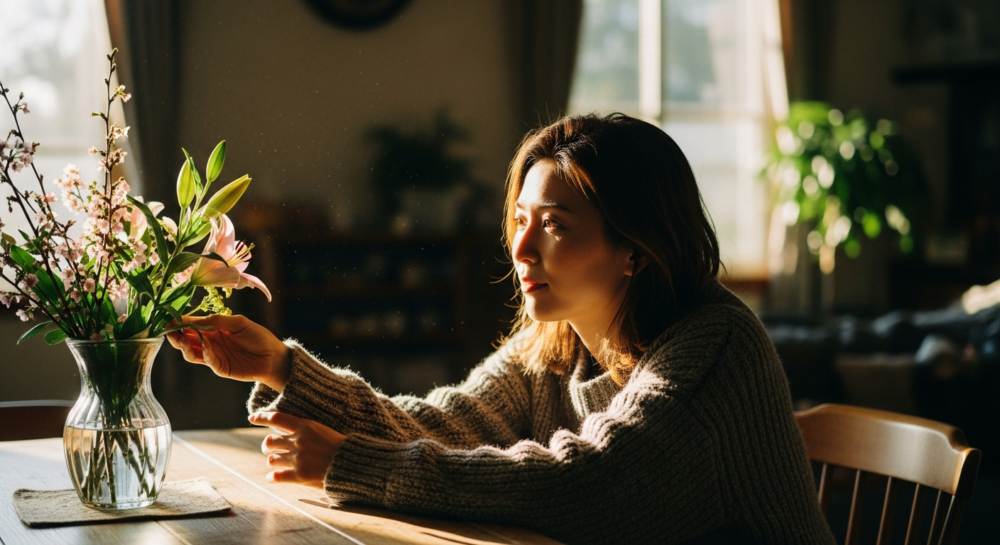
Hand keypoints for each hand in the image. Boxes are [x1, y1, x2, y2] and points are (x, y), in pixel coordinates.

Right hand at [165, 315, 290, 390]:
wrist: (273, 357)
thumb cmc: (258, 337)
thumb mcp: (239, 323)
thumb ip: (219, 321)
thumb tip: (197, 320)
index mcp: (212, 328)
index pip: (190, 324)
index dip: (178, 321)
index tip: (167, 318)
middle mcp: (209, 342)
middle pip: (185, 339)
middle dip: (175, 334)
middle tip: (168, 329)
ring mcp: (213, 356)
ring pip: (191, 353)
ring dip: (184, 346)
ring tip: (182, 338)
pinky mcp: (220, 367)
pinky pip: (207, 361)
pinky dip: (204, 353)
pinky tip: (206, 346)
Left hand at [251, 411, 345, 487]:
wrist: (353, 464)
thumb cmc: (340, 447)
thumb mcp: (322, 430)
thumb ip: (304, 429)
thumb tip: (285, 429)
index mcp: (306, 426)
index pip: (277, 418)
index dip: (262, 417)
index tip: (252, 417)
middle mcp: (299, 441)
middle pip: (269, 441)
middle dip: (267, 446)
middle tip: (269, 449)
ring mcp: (298, 459)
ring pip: (271, 459)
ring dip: (272, 461)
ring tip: (276, 464)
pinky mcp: (299, 476)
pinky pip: (275, 476)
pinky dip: (272, 477)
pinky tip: (273, 478)